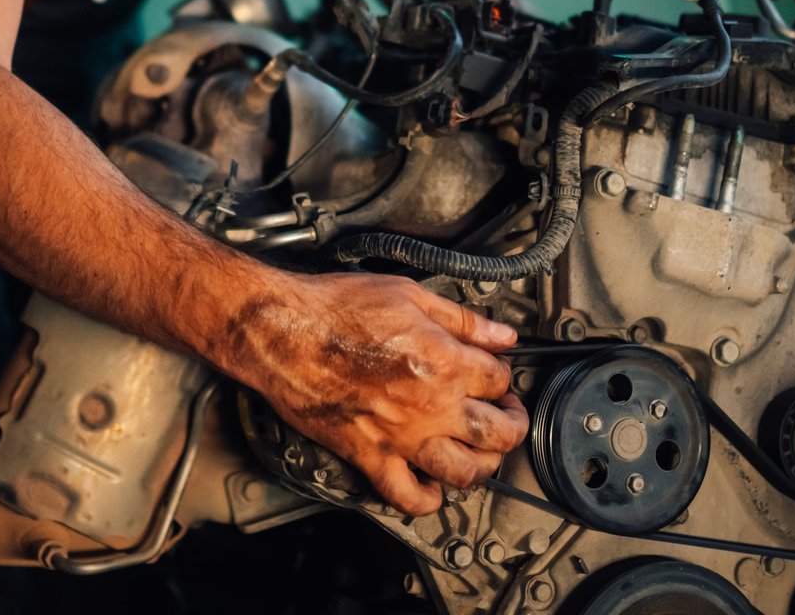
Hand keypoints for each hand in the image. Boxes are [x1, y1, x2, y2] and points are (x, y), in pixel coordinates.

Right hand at [220, 272, 528, 515]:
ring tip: (481, 450)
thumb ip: (461, 318)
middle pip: (499, 433)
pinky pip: (407, 496)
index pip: (500, 379)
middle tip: (507, 413)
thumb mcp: (408, 294)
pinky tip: (433, 487)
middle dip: (513, 423)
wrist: (281, 331)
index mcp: (445, 361)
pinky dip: (427, 500)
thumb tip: (500, 333)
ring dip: (483, 465)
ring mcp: (401, 437)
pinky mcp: (369, 456)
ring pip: (465, 472)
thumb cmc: (334, 307)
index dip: (503, 374)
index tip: (494, 370)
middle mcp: (431, 406)